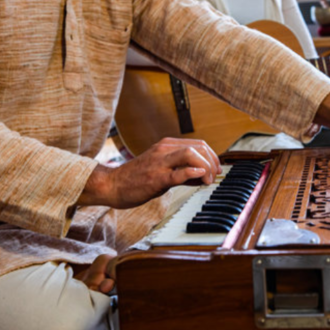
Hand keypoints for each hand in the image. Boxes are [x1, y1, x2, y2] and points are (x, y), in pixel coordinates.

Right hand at [78, 138, 220, 208]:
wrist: (112, 185)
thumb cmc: (137, 179)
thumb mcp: (163, 169)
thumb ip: (183, 171)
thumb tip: (204, 176)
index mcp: (167, 145)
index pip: (199, 144)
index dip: (213, 156)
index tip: (217, 169)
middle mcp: (164, 150)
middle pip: (199, 147)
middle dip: (213, 161)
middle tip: (215, 175)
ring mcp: (160, 163)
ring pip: (191, 154)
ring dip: (206, 166)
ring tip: (209, 179)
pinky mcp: (156, 178)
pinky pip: (179, 172)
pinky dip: (193, 172)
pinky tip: (201, 178)